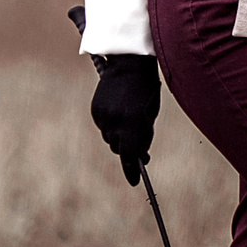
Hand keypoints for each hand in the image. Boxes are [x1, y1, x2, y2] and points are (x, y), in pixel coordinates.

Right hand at [89, 54, 161, 185]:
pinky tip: (120, 112)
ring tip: (131, 119)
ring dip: (120, 136)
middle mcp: (114, 120)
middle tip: (142, 144)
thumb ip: (144, 135)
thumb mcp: (151, 113)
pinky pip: (104, 127)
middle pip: (120, 148)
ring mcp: (102, 115)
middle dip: (130, 148)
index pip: (130, 154)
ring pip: (110, 138)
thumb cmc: (146, 89)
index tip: (135, 182)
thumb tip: (141, 156)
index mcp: (131, 122)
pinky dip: (112, 125)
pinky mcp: (95, 110)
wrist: (129, 64)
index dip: (132, 170)